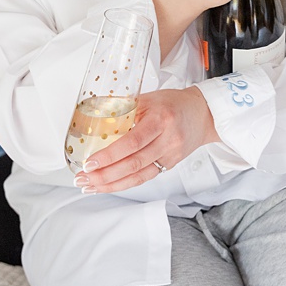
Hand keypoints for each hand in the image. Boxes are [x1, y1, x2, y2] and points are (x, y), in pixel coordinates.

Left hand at [73, 87, 219, 193]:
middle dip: (105, 175)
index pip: (132, 142)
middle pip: (134, 164)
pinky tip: (109, 185)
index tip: (90, 163)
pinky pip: (145, 177)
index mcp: (160, 119)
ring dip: (111, 184)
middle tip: (83, 179)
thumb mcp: (148, 99)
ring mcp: (171, 155)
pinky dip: (125, 183)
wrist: (202, 114)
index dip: (110, 155)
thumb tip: (92, 115)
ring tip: (90, 186)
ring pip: (139, 176)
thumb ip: (124, 108)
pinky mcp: (171, 165)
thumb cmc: (173, 103)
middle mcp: (168, 140)